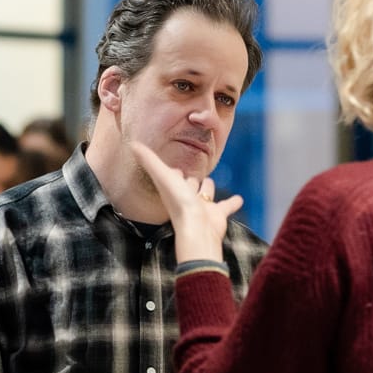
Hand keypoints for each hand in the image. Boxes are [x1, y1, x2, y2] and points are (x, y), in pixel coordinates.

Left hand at [128, 142, 240, 264]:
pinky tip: (239, 199)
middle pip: (188, 185)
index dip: (170, 171)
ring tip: (210, 183)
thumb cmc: (179, 203)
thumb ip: (149, 160)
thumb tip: (133, 144)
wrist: (198, 229)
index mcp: (173, 189)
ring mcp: (202, 206)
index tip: (169, 166)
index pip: (171, 176)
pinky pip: (227, 206)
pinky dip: (233, 203)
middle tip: (191, 173)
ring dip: (208, 188)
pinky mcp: (218, 214)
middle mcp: (186, 198)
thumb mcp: (163, 176)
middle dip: (190, 179)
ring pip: (206, 194)